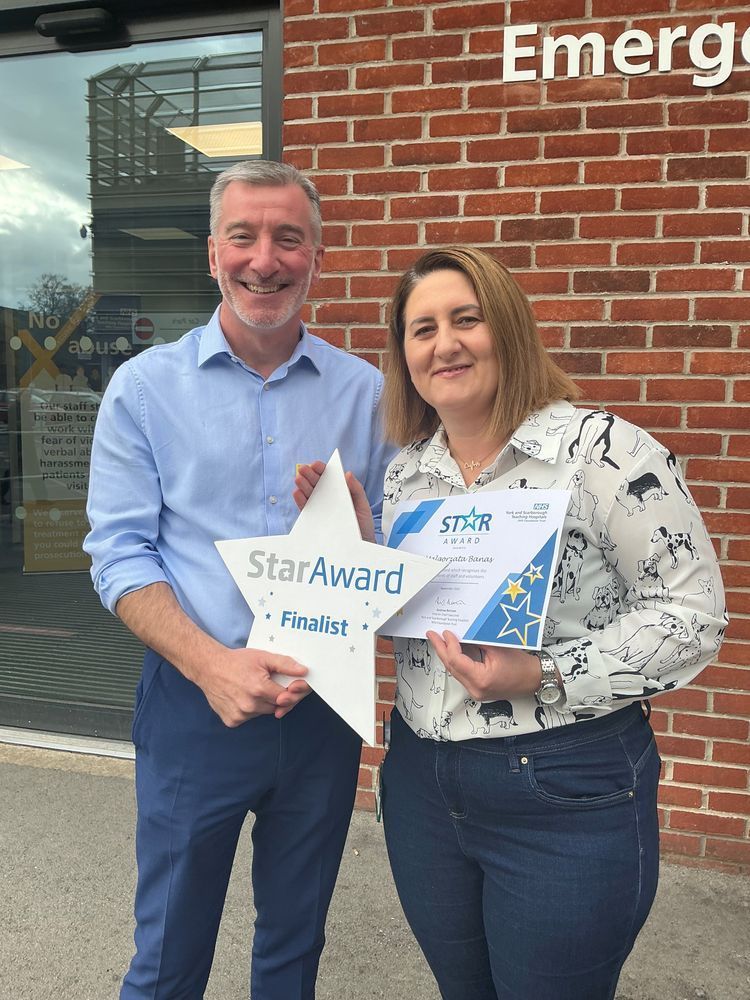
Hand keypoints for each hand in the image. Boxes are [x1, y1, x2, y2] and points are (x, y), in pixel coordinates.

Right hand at [199, 646, 310, 726]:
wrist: (209, 668)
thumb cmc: (236, 662)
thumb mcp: (263, 657)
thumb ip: (285, 664)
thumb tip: (304, 671)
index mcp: (259, 689)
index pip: (286, 697)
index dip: (289, 691)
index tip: (287, 685)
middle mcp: (250, 705)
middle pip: (275, 706)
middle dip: (276, 696)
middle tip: (266, 684)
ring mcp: (240, 715)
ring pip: (262, 712)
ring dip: (262, 703)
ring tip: (251, 688)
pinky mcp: (232, 721)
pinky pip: (249, 718)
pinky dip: (249, 710)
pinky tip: (242, 696)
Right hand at [294, 461, 375, 542]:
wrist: (360, 544)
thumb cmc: (362, 524)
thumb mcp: (363, 505)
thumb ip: (356, 489)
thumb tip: (347, 473)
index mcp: (339, 490)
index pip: (328, 477)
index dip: (321, 469)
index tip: (316, 465)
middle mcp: (327, 497)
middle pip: (316, 483)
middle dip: (309, 475)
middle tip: (303, 469)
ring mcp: (320, 507)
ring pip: (309, 494)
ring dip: (302, 485)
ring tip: (299, 479)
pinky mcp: (315, 518)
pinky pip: (305, 509)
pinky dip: (300, 501)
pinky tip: (297, 493)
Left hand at [426, 630, 541, 701]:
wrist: (535, 679)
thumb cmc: (522, 666)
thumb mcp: (497, 648)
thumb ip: (477, 641)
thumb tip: (462, 633)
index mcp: (481, 680)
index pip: (457, 661)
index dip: (449, 646)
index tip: (445, 633)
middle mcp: (476, 689)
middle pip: (452, 668)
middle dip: (442, 650)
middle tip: (433, 636)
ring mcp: (476, 692)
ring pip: (455, 672)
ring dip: (448, 656)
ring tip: (440, 641)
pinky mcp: (478, 690)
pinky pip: (463, 675)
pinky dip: (457, 662)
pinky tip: (452, 651)